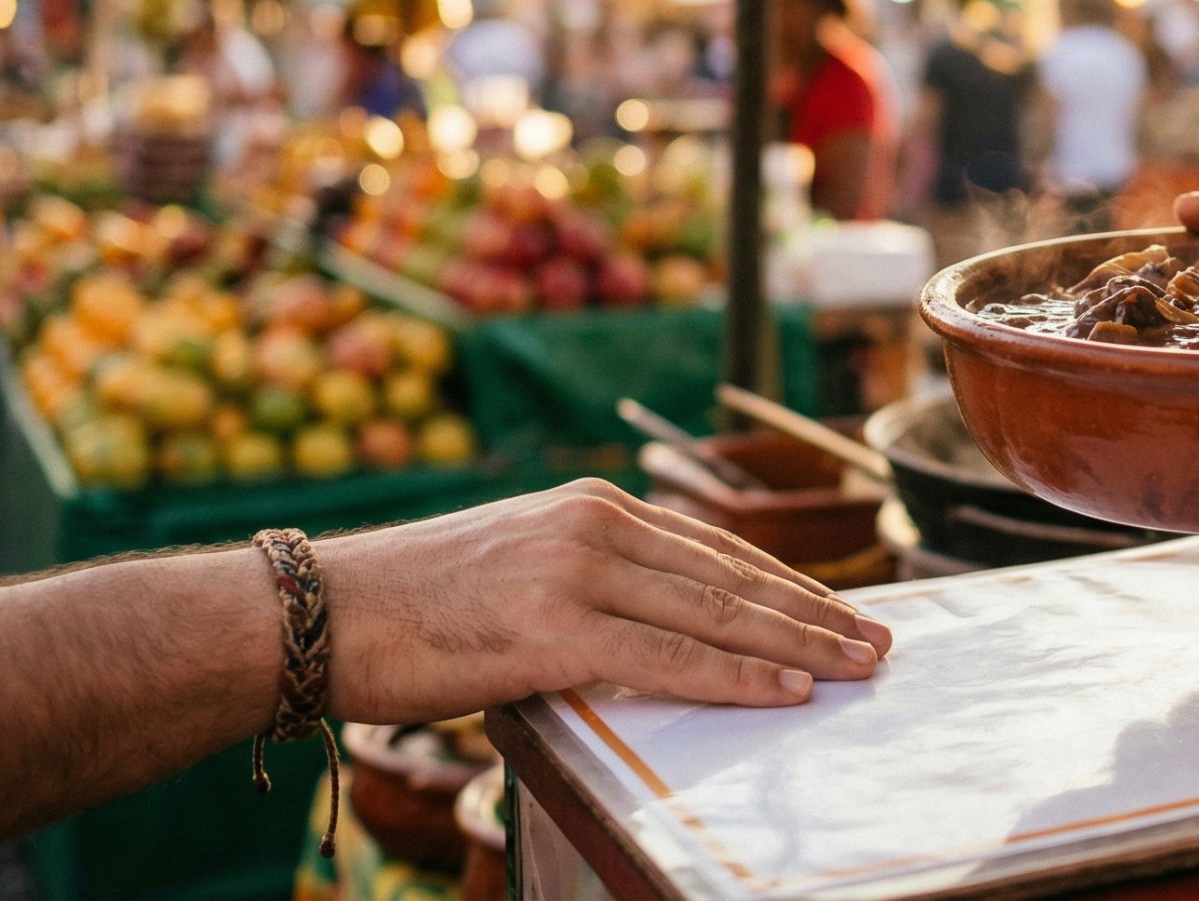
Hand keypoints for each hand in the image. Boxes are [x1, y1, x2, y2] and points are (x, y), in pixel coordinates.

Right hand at [312, 480, 892, 720]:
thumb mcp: (519, 576)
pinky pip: (666, 657)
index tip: (842, 611)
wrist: (319, 612)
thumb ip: (593, 592)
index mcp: (591, 507)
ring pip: (715, 613)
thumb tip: (659, 635)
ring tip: (858, 667)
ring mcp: (575, 570)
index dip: (787, 584)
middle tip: (880, 642)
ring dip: (798, 645)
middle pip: (731, 575)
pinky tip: (786, 691)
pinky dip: (734, 676)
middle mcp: (594, 523)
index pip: (715, 549)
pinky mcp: (552, 626)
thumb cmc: (411, 610)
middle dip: (815, 613)